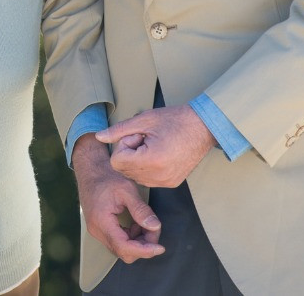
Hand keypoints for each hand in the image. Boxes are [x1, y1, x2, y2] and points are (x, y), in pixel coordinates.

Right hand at [71, 135, 163, 262]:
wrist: (90, 169)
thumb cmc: (107, 176)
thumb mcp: (127, 189)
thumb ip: (141, 210)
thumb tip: (155, 227)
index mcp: (102, 221)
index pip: (124, 247)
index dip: (144, 251)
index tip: (160, 247)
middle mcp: (97, 230)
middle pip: (123, 251)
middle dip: (143, 246)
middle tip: (154, 230)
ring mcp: (97, 231)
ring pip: (121, 248)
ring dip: (138, 242)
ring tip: (146, 224)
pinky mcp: (100, 229)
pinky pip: (118, 241)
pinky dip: (131, 237)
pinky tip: (137, 224)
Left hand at [96, 105, 215, 187]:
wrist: (204, 127)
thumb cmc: (175, 120)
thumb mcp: (144, 120)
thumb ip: (119, 131)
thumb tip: (99, 137)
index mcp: (151, 161)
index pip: (117, 162)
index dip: (123, 146)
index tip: (137, 135)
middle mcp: (159, 176)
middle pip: (124, 170)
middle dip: (129, 153)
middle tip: (145, 139)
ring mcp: (166, 182)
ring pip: (134, 176)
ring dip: (137, 161)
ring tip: (153, 145)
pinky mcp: (171, 183)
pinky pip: (147, 179)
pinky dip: (146, 167)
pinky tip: (159, 153)